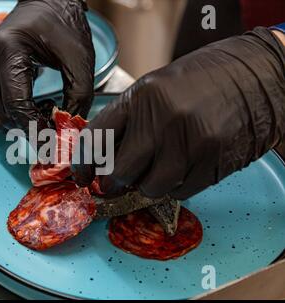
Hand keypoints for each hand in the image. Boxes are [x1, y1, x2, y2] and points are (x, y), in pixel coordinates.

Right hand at [0, 0, 94, 131]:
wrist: (48, 2)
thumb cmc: (65, 25)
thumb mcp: (80, 63)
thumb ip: (78, 100)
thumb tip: (68, 132)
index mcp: (9, 51)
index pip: (16, 105)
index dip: (35, 128)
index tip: (52, 142)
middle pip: (3, 113)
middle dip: (29, 128)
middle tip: (54, 130)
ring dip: (21, 122)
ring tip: (46, 113)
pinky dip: (14, 112)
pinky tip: (34, 105)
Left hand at [72, 27, 284, 199]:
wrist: (254, 75)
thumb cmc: (200, 81)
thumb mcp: (154, 89)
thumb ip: (128, 120)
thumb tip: (102, 157)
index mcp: (141, 97)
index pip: (97, 138)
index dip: (84, 163)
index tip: (83, 176)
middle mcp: (163, 119)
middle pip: (120, 171)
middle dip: (112, 183)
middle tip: (113, 183)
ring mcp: (190, 142)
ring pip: (150, 187)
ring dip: (146, 186)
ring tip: (154, 171)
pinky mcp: (213, 161)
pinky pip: (180, 191)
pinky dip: (175, 186)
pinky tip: (181, 168)